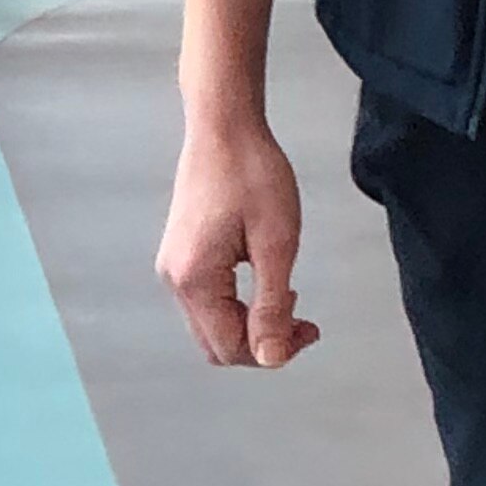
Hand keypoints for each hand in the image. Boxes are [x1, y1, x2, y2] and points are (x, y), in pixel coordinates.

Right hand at [158, 109, 320, 367]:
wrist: (224, 127)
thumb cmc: (254, 175)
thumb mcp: (276, 243)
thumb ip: (273, 306)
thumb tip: (272, 358)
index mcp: (195, 280)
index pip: (230, 347)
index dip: (273, 351)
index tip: (311, 330)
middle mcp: (175, 279)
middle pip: (216, 343)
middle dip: (262, 342)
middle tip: (304, 322)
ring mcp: (174, 266)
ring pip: (212, 323)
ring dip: (251, 323)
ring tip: (290, 296)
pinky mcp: (182, 253)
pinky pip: (208, 299)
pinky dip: (239, 303)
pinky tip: (268, 281)